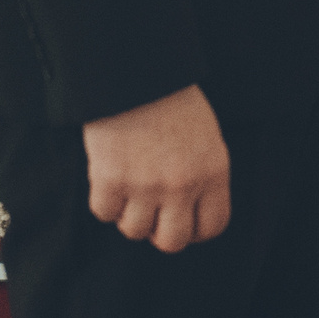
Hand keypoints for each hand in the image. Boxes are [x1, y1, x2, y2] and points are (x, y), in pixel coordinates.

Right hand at [81, 84, 231, 251]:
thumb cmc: (173, 102)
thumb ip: (203, 177)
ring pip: (134, 231)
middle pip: (173, 242)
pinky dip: (105, 200)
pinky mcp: (111, 180)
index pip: (213, 226)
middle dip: (160, 231)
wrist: (136, 75)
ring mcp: (146, 185)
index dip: (195, 229)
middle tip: (152, 212)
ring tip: (131, 185)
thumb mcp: (206, 138)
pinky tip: (111, 175)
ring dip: (130, 213)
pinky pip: (105, 213)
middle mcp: (183, 185)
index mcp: (213, 172)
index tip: (183, 220)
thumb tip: (190, 214)